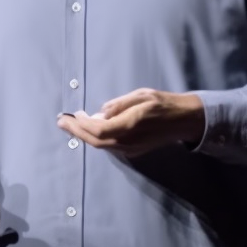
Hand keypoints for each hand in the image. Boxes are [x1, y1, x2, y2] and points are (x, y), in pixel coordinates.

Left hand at [57, 88, 204, 156]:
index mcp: (129, 126)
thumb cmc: (163, 104)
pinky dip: (95, 138)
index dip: (79, 124)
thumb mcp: (140, 96)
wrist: (184, 120)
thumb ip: (118, 105)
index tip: (69, 116)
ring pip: (101, 145)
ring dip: (84, 135)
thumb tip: (99, 113)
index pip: (97, 130)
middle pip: (95, 141)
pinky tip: (89, 129)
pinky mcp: (133, 150)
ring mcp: (130, 149)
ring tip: (71, 124)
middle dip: (76, 131)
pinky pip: (109, 146)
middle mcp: (128, 142)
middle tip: (62, 122)